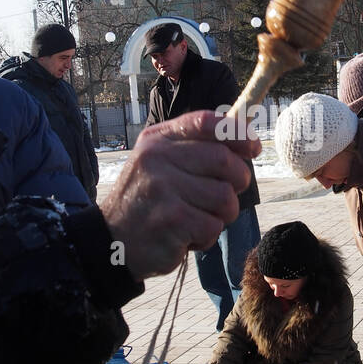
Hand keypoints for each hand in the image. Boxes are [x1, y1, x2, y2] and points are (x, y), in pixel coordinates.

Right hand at [98, 111, 259, 279]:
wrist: (110, 241)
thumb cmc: (146, 201)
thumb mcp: (158, 162)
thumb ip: (193, 148)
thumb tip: (246, 142)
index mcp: (157, 139)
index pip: (207, 122)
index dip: (238, 134)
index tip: (252, 149)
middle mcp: (157, 159)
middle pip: (224, 161)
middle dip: (237, 182)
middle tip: (224, 196)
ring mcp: (163, 189)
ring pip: (224, 198)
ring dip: (221, 215)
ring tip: (198, 219)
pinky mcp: (171, 221)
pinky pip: (213, 227)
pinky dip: (206, 238)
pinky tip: (185, 237)